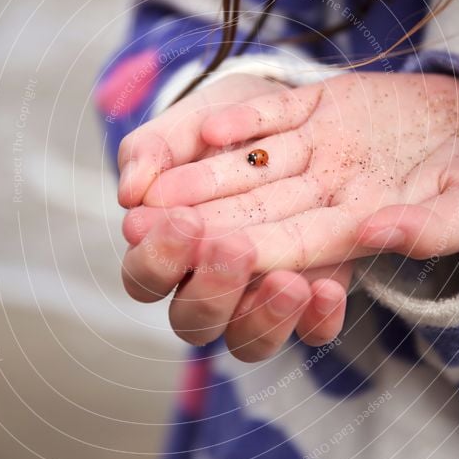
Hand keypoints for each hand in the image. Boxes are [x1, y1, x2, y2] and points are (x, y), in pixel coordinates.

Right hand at [119, 73, 347, 356]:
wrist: (284, 115)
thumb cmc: (218, 128)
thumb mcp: (184, 126)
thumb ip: (151, 151)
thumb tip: (130, 191)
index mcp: (166, 255)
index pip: (145, 278)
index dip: (158, 258)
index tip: (183, 220)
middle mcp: (208, 289)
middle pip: (194, 323)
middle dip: (213, 290)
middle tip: (235, 248)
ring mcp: (259, 300)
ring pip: (251, 343)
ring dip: (267, 317)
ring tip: (289, 282)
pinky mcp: (310, 297)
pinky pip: (313, 333)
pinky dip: (319, 320)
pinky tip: (328, 289)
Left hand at [125, 72, 458, 270]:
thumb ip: (428, 229)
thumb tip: (372, 237)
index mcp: (362, 225)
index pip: (298, 243)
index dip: (251, 253)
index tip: (205, 258)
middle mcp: (331, 189)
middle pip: (259, 209)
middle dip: (204, 221)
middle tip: (148, 231)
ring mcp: (323, 145)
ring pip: (255, 163)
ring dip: (207, 174)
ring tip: (157, 190)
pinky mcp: (324, 102)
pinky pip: (279, 110)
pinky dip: (248, 117)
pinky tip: (208, 128)